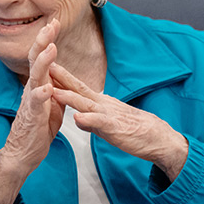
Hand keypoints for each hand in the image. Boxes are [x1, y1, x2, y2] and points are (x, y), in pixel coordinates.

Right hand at [0, 22, 64, 203]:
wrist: (22, 154)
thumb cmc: (36, 130)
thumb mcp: (51, 105)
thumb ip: (55, 89)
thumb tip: (61, 75)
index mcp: (38, 86)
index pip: (42, 58)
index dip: (48, 40)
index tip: (55, 22)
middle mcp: (32, 90)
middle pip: (36, 61)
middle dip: (43, 42)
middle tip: (51, 25)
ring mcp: (30, 103)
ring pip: (35, 78)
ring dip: (43, 63)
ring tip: (50, 48)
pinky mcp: (31, 118)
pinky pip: (35, 105)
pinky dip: (41, 95)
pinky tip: (46, 88)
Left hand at [48, 61, 190, 178]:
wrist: (158, 138)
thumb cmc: (134, 130)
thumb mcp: (107, 125)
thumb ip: (91, 121)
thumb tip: (77, 118)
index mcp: (101, 103)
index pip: (78, 88)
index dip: (62, 78)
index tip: (46, 67)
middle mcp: (103, 105)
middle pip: (79, 89)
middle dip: (62, 78)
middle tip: (45, 65)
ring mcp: (110, 115)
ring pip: (87, 104)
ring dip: (70, 97)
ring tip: (54, 90)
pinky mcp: (116, 129)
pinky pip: (101, 124)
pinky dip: (89, 120)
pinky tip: (78, 118)